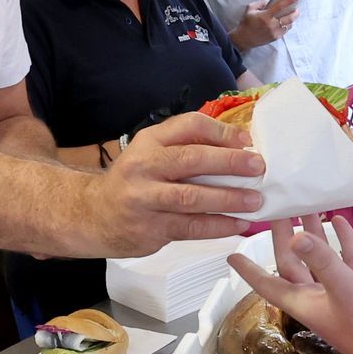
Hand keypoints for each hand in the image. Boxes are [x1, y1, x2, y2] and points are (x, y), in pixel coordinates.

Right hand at [84, 112, 263, 253]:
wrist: (94, 215)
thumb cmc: (136, 181)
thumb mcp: (152, 153)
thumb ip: (187, 146)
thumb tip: (239, 146)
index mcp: (149, 141)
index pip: (188, 125)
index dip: (220, 131)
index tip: (247, 141)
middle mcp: (144, 166)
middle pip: (190, 159)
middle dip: (229, 162)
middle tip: (258, 166)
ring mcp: (144, 199)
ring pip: (191, 197)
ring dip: (228, 199)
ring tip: (256, 200)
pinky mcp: (149, 228)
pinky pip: (189, 227)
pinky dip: (217, 226)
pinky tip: (239, 224)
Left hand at [228, 217, 352, 353]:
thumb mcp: (344, 290)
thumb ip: (322, 261)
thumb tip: (296, 237)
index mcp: (303, 302)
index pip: (267, 283)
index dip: (249, 270)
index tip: (232, 255)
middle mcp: (317, 298)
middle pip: (292, 264)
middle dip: (283, 238)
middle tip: (278, 210)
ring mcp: (340, 295)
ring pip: (321, 259)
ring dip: (314, 236)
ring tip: (308, 208)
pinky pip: (348, 262)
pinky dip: (344, 243)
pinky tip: (342, 223)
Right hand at [231, 0, 301, 48]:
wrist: (244, 39)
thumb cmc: (246, 23)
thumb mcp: (250, 9)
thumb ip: (261, 2)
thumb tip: (271, 0)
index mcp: (265, 16)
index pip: (280, 6)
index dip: (290, 0)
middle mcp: (271, 25)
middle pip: (289, 17)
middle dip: (295, 11)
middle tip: (297, 7)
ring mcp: (274, 32)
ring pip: (289, 24)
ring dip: (292, 18)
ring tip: (293, 13)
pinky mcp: (276, 37)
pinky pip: (286, 30)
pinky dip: (288, 24)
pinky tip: (286, 21)